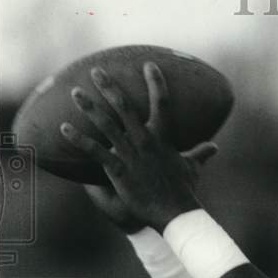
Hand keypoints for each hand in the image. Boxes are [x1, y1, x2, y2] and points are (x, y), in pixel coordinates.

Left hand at [61, 62, 213, 231]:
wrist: (174, 212)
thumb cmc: (184, 190)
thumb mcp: (193, 168)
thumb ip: (201, 154)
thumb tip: (214, 148)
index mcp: (163, 137)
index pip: (162, 102)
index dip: (156, 82)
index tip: (148, 65)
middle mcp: (145, 140)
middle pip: (124, 106)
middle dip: (109, 86)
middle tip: (96, 71)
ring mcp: (130, 154)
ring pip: (106, 124)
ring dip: (89, 106)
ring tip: (75, 92)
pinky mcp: (118, 169)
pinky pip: (95, 151)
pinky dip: (78, 139)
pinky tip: (63, 128)